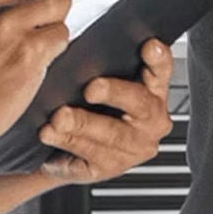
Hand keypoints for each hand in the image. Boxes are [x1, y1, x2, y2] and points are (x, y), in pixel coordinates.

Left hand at [38, 39, 173, 182]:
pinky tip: (52, 136)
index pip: (161, 70)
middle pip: (139, 103)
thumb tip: (75, 44)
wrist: (71, 148)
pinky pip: (88, 155)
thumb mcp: (100, 79)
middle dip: (113, 93)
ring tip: (57, 119)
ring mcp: (133, 148)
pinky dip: (67, 143)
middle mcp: (151, 121)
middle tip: (90, 89)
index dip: (158, 59)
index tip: (149, 46)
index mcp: (153, 91)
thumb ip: (101, 64)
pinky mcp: (110, 169)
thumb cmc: (89, 102)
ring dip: (81, 125)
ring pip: (109, 134)